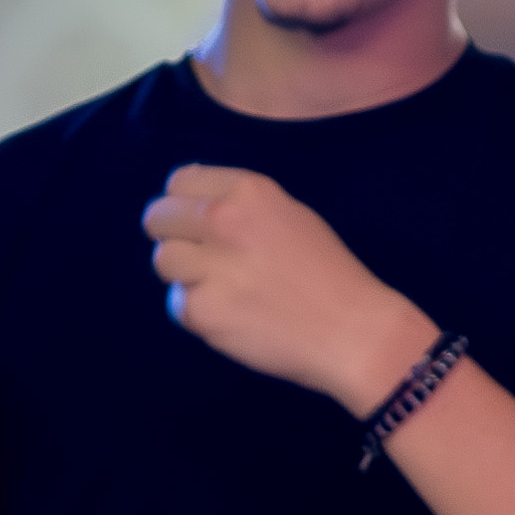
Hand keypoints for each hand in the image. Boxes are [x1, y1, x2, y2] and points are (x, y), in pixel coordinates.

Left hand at [143, 166, 439, 411]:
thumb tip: (188, 195)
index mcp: (249, 192)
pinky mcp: (203, 311)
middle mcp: (223, 221)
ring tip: (226, 290)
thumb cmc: (332, 274)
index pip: (179, 182)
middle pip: (158, 219)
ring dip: (187, 276)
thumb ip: (241, 204)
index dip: (185, 204)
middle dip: (176, 238)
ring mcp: (210, 267)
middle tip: (207, 261)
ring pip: (164, 261)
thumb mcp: (293, 216)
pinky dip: (201, 313)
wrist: (356, 333)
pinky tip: (237, 317)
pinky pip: (179, 305)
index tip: (200, 224)